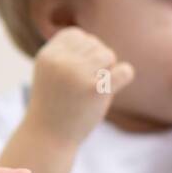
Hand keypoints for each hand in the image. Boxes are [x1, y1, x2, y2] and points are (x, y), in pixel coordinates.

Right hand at [28, 27, 134, 141]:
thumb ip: (67, 54)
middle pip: (94, 44)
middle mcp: (60, 61)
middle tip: (83, 85)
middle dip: (95, 62)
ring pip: (108, 55)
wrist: (48, 137)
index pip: (76, 35)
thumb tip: (94, 41)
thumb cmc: (53, 104)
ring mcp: (77, 74)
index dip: (82, 51)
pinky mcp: (95, 89)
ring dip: (107, 70)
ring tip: (93, 88)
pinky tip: (112, 88)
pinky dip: (124, 76)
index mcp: (47, 55)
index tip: (76, 71)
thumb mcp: (51, 72)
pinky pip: (124, 71)